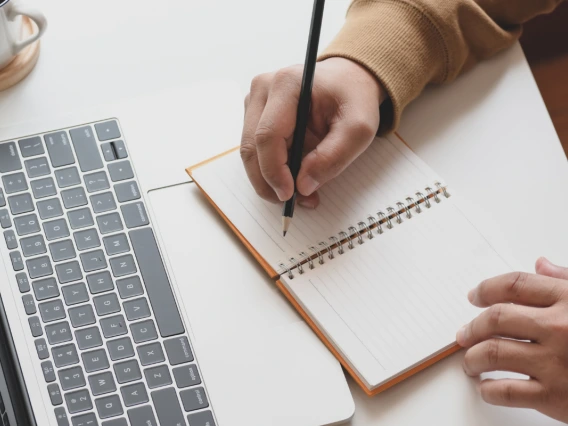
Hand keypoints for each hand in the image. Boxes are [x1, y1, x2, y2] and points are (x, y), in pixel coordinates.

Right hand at [241, 58, 386, 207]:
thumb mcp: (359, 128)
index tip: (290, 195)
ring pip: (251, 153)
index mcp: (286, 84)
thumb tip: (303, 186)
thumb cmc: (353, 98)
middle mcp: (263, 89)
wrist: (348, 81)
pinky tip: (294, 178)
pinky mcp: (255, 115)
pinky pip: (256, 151)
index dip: (274, 171)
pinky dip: (271, 171)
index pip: (267, 135)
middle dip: (269, 182)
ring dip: (269, 180)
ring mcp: (255, 101)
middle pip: (252, 147)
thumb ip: (333, 157)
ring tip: (301, 194)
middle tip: (294, 202)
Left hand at [457, 257, 567, 422]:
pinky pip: (506, 391)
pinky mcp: (555, 398)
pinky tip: (486, 388)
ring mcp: (556, 363)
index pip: (514, 285)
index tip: (474, 295)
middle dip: (472, 326)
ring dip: (472, 357)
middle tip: (463, 333)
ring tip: (469, 361)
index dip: (486, 288)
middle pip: (495, 318)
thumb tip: (541, 265)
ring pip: (493, 353)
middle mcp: (559, 328)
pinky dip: (488, 390)